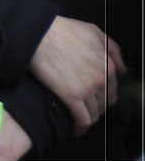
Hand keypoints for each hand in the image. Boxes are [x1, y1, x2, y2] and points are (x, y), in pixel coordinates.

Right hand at [29, 16, 125, 135]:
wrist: (39, 33)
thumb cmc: (62, 30)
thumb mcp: (93, 31)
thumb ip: (112, 49)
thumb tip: (122, 68)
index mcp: (109, 65)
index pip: (112, 89)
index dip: (103, 96)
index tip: (94, 100)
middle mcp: (103, 78)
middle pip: (104, 103)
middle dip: (97, 109)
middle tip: (85, 110)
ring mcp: (89, 89)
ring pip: (94, 113)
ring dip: (88, 119)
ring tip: (78, 122)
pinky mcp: (72, 97)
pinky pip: (82, 119)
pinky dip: (80, 128)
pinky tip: (75, 131)